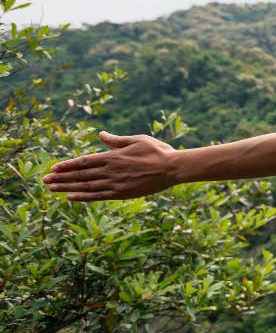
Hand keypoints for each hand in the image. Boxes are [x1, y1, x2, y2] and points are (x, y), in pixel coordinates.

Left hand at [42, 131, 176, 201]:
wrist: (174, 168)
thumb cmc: (158, 151)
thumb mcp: (137, 140)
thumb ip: (116, 140)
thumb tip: (101, 135)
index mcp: (113, 156)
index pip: (84, 162)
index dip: (67, 165)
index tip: (53, 168)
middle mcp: (111, 171)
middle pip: (81, 175)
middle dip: (61, 178)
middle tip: (44, 181)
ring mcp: (116, 183)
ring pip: (86, 186)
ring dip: (67, 188)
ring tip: (52, 189)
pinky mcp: (123, 193)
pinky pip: (98, 196)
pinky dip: (83, 197)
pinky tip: (71, 197)